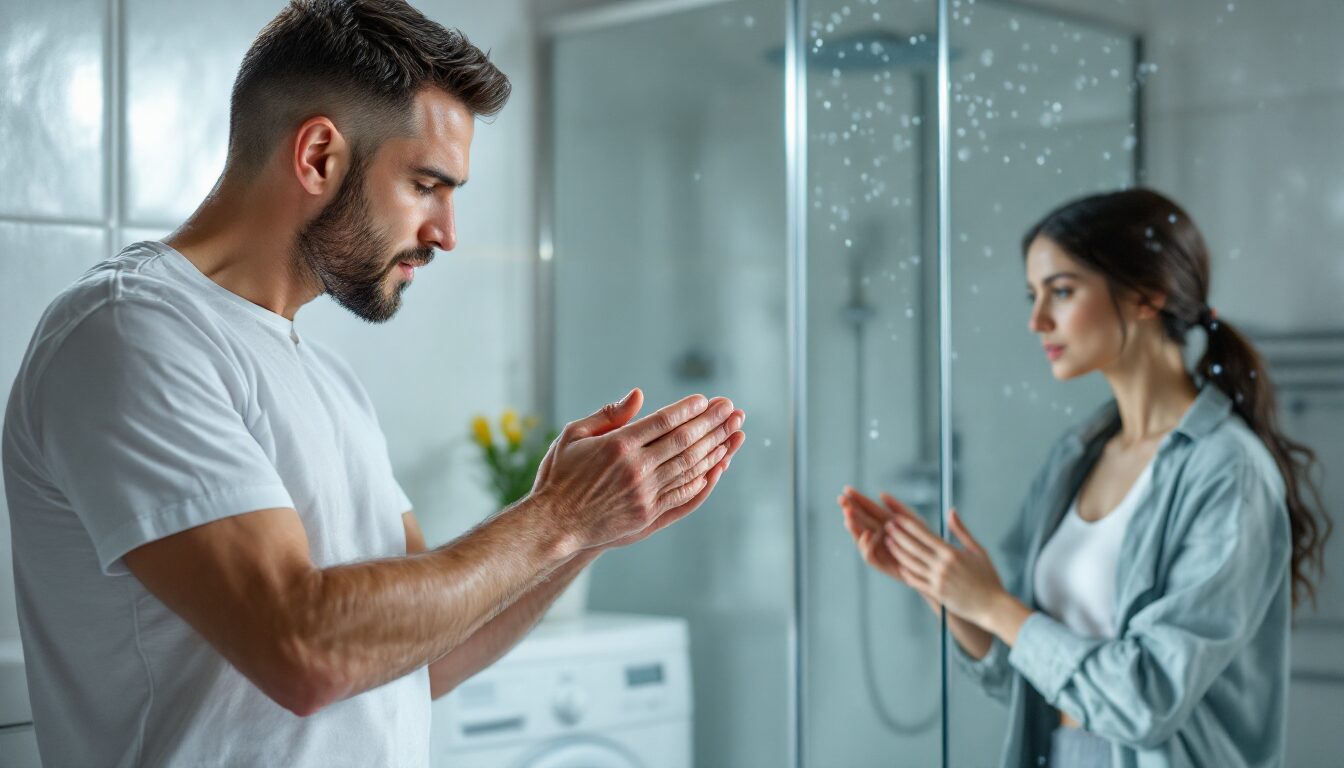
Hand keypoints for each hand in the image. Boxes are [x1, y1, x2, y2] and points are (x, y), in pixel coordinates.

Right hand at [530, 388, 745, 551]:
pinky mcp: (648, 514)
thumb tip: (638, 395)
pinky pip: (683, 494)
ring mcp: (645, 493)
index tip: (706, 400)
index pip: (664, 421)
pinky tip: (717, 466)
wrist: (555, 523)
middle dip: (712, 423)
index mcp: (618, 445)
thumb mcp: (573, 435)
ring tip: (734, 433)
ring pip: (689, 466)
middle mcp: (636, 469)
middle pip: (684, 441)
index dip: (688, 409)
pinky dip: (703, 479)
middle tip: (732, 410)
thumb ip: (607, 414)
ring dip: (715, 448)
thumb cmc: (560, 475)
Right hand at [839, 487, 939, 614]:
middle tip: (841, 501)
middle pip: (859, 521)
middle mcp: (877, 534)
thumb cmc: (923, 540)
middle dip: (850, 510)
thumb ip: (899, 507)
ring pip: (860, 537)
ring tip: (848, 515)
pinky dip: (866, 545)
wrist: (931, 565)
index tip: (846, 489)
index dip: (857, 499)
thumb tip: (881, 494)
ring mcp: (877, 548)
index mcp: (884, 521)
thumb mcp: (914, 520)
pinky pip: (869, 555)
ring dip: (853, 526)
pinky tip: (867, 534)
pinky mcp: (880, 563)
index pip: (867, 508)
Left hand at [884, 506, 1007, 626]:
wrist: (993, 606)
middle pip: (913, 547)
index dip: (908, 525)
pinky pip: (916, 581)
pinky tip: (900, 566)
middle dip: (898, 535)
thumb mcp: (978, 550)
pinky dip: (906, 572)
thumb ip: (961, 531)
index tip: (896, 518)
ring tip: (888, 542)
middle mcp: (942, 566)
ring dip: (897, 552)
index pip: (924, 535)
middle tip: (886, 526)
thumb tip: (951, 511)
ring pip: (911, 563)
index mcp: (951, 553)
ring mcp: (937, 581)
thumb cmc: (988, 577)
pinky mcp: (936, 593)